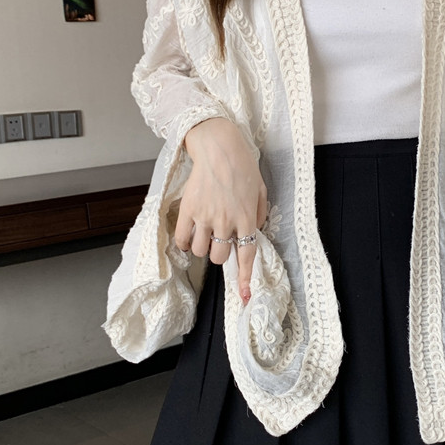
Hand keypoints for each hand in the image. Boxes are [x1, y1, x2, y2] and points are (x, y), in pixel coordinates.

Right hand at [176, 118, 268, 303]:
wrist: (219, 148)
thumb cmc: (243, 166)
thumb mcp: (260, 190)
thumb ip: (258, 213)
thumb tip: (254, 231)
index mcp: (247, 218)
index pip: (246, 256)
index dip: (244, 278)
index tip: (244, 296)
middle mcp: (227, 221)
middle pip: (220, 257)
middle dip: (220, 253)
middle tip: (220, 239)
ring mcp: (206, 217)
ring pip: (201, 251)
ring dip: (203, 247)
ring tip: (205, 232)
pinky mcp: (189, 210)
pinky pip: (184, 239)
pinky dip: (186, 243)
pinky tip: (190, 234)